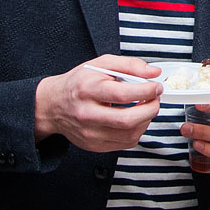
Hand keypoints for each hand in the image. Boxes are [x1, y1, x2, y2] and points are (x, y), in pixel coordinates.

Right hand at [34, 55, 162, 151]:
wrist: (53, 105)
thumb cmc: (78, 83)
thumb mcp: (101, 64)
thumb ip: (130, 65)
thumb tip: (154, 73)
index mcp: (88, 90)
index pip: (122, 94)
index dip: (146, 91)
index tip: (156, 87)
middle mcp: (87, 114)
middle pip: (127, 120)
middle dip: (151, 109)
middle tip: (155, 99)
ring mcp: (90, 133)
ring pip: (130, 134)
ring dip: (146, 121)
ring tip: (145, 108)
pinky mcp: (94, 145)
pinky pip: (125, 143)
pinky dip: (137, 131)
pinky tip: (135, 119)